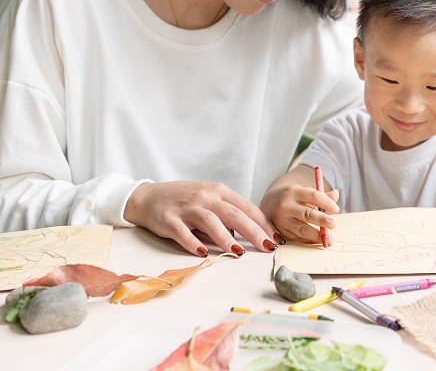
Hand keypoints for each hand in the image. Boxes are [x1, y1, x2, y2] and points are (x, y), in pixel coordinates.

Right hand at [124, 181, 281, 255]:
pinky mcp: (169, 219)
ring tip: (239, 252)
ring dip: (226, 238)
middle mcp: (205, 197)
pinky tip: (202, 254)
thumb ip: (229, 211)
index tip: (277, 238)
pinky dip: (192, 243)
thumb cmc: (185, 199)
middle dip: (253, 231)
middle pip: (234, 214)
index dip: (263, 223)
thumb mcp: (210, 198)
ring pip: (210, 221)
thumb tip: (255, 230)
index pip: (247, 207)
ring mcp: (187, 207)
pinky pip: (182, 232)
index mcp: (219, 191)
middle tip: (268, 247)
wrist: (148, 196)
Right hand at [260, 184, 338, 244]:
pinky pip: (297, 238)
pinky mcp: (279, 232)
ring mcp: (281, 220)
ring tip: (330, 239)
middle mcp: (285, 206)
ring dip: (317, 235)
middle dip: (322, 220)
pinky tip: (318, 241)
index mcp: (293, 191)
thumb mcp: (304, 191)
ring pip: (301, 229)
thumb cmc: (293, 197)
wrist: (269, 203)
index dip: (326, 203)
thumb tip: (336, 194)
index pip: (312, 196)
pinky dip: (309, 240)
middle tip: (333, 224)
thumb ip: (321, 195)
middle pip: (306, 214)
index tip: (336, 210)